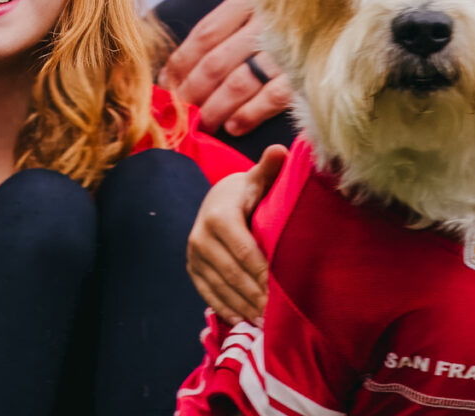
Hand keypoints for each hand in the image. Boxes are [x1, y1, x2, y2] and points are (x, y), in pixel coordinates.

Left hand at [162, 0, 292, 135]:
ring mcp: (289, 47)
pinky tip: (234, 126)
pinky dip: (251, 113)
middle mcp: (267, 21)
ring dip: (215, 107)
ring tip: (202, 123)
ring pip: (239, 82)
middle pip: (216, 62)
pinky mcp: (309, 69)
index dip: (182, 60)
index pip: (206, 32)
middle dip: (192, 90)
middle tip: (178, 111)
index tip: (165, 81)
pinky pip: (275, 96)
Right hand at [187, 144, 283, 324]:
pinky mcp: (191, 268)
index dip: (264, 275)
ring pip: (220, 289)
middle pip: (233, 275)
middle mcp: (200, 237)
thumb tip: (280, 150)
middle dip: (256, 297)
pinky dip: (226, 309)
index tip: (283, 293)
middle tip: (278, 317)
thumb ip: (269, 168)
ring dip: (243, 308)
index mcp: (219, 217)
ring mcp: (193, 256)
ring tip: (266, 325)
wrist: (216, 200)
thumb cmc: (247, 193)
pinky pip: (208, 294)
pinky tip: (244, 321)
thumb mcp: (257, 180)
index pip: (245, 253)